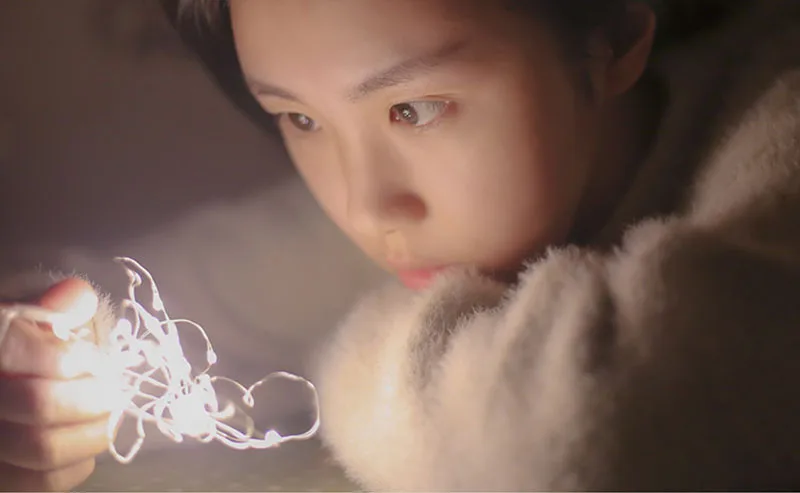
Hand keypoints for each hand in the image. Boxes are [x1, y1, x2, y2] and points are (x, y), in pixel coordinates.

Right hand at [0, 278, 118, 491]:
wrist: (4, 386)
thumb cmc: (15, 350)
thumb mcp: (23, 320)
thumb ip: (50, 307)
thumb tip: (77, 297)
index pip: (26, 353)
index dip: (76, 358)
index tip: (97, 359)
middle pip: (41, 405)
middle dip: (94, 396)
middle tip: (113, 390)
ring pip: (44, 449)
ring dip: (94, 430)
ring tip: (107, 414)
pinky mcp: (2, 480)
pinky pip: (45, 483)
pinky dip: (79, 462)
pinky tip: (85, 440)